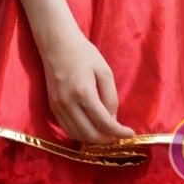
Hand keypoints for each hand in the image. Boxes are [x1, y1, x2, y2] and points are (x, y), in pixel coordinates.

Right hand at [40, 27, 134, 144]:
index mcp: (84, 92)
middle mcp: (68, 103)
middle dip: (107, 139)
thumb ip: (111, 97)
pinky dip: (81, 134)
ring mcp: (58, 107)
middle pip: (90, 135)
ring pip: (77, 135)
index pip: (104, 123)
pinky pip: (67, 129)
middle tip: (118, 135)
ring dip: (93, 139)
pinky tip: (90, 128)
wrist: (57, 43)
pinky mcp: (53, 107)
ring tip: (105, 133)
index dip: (119, 132)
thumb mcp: (104, 71)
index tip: (130, 134)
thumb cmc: (83, 53)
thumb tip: (112, 120)